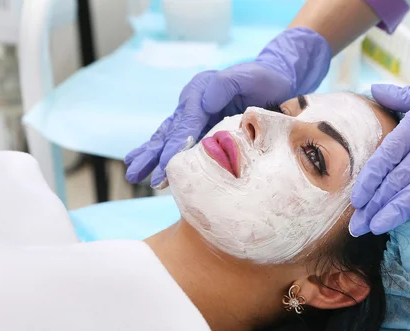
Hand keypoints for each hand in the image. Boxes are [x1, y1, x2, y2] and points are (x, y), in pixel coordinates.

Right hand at [125, 28, 330, 187]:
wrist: (274, 81)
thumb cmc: (263, 80)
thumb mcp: (249, 77)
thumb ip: (226, 85)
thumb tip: (205, 102)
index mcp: (200, 91)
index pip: (186, 122)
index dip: (176, 144)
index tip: (167, 163)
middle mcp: (192, 104)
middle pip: (169, 132)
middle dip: (153, 155)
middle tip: (137, 175)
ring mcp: (195, 117)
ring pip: (168, 139)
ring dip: (152, 158)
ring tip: (135, 175)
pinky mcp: (201, 128)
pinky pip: (180, 144)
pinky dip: (165, 156)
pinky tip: (153, 171)